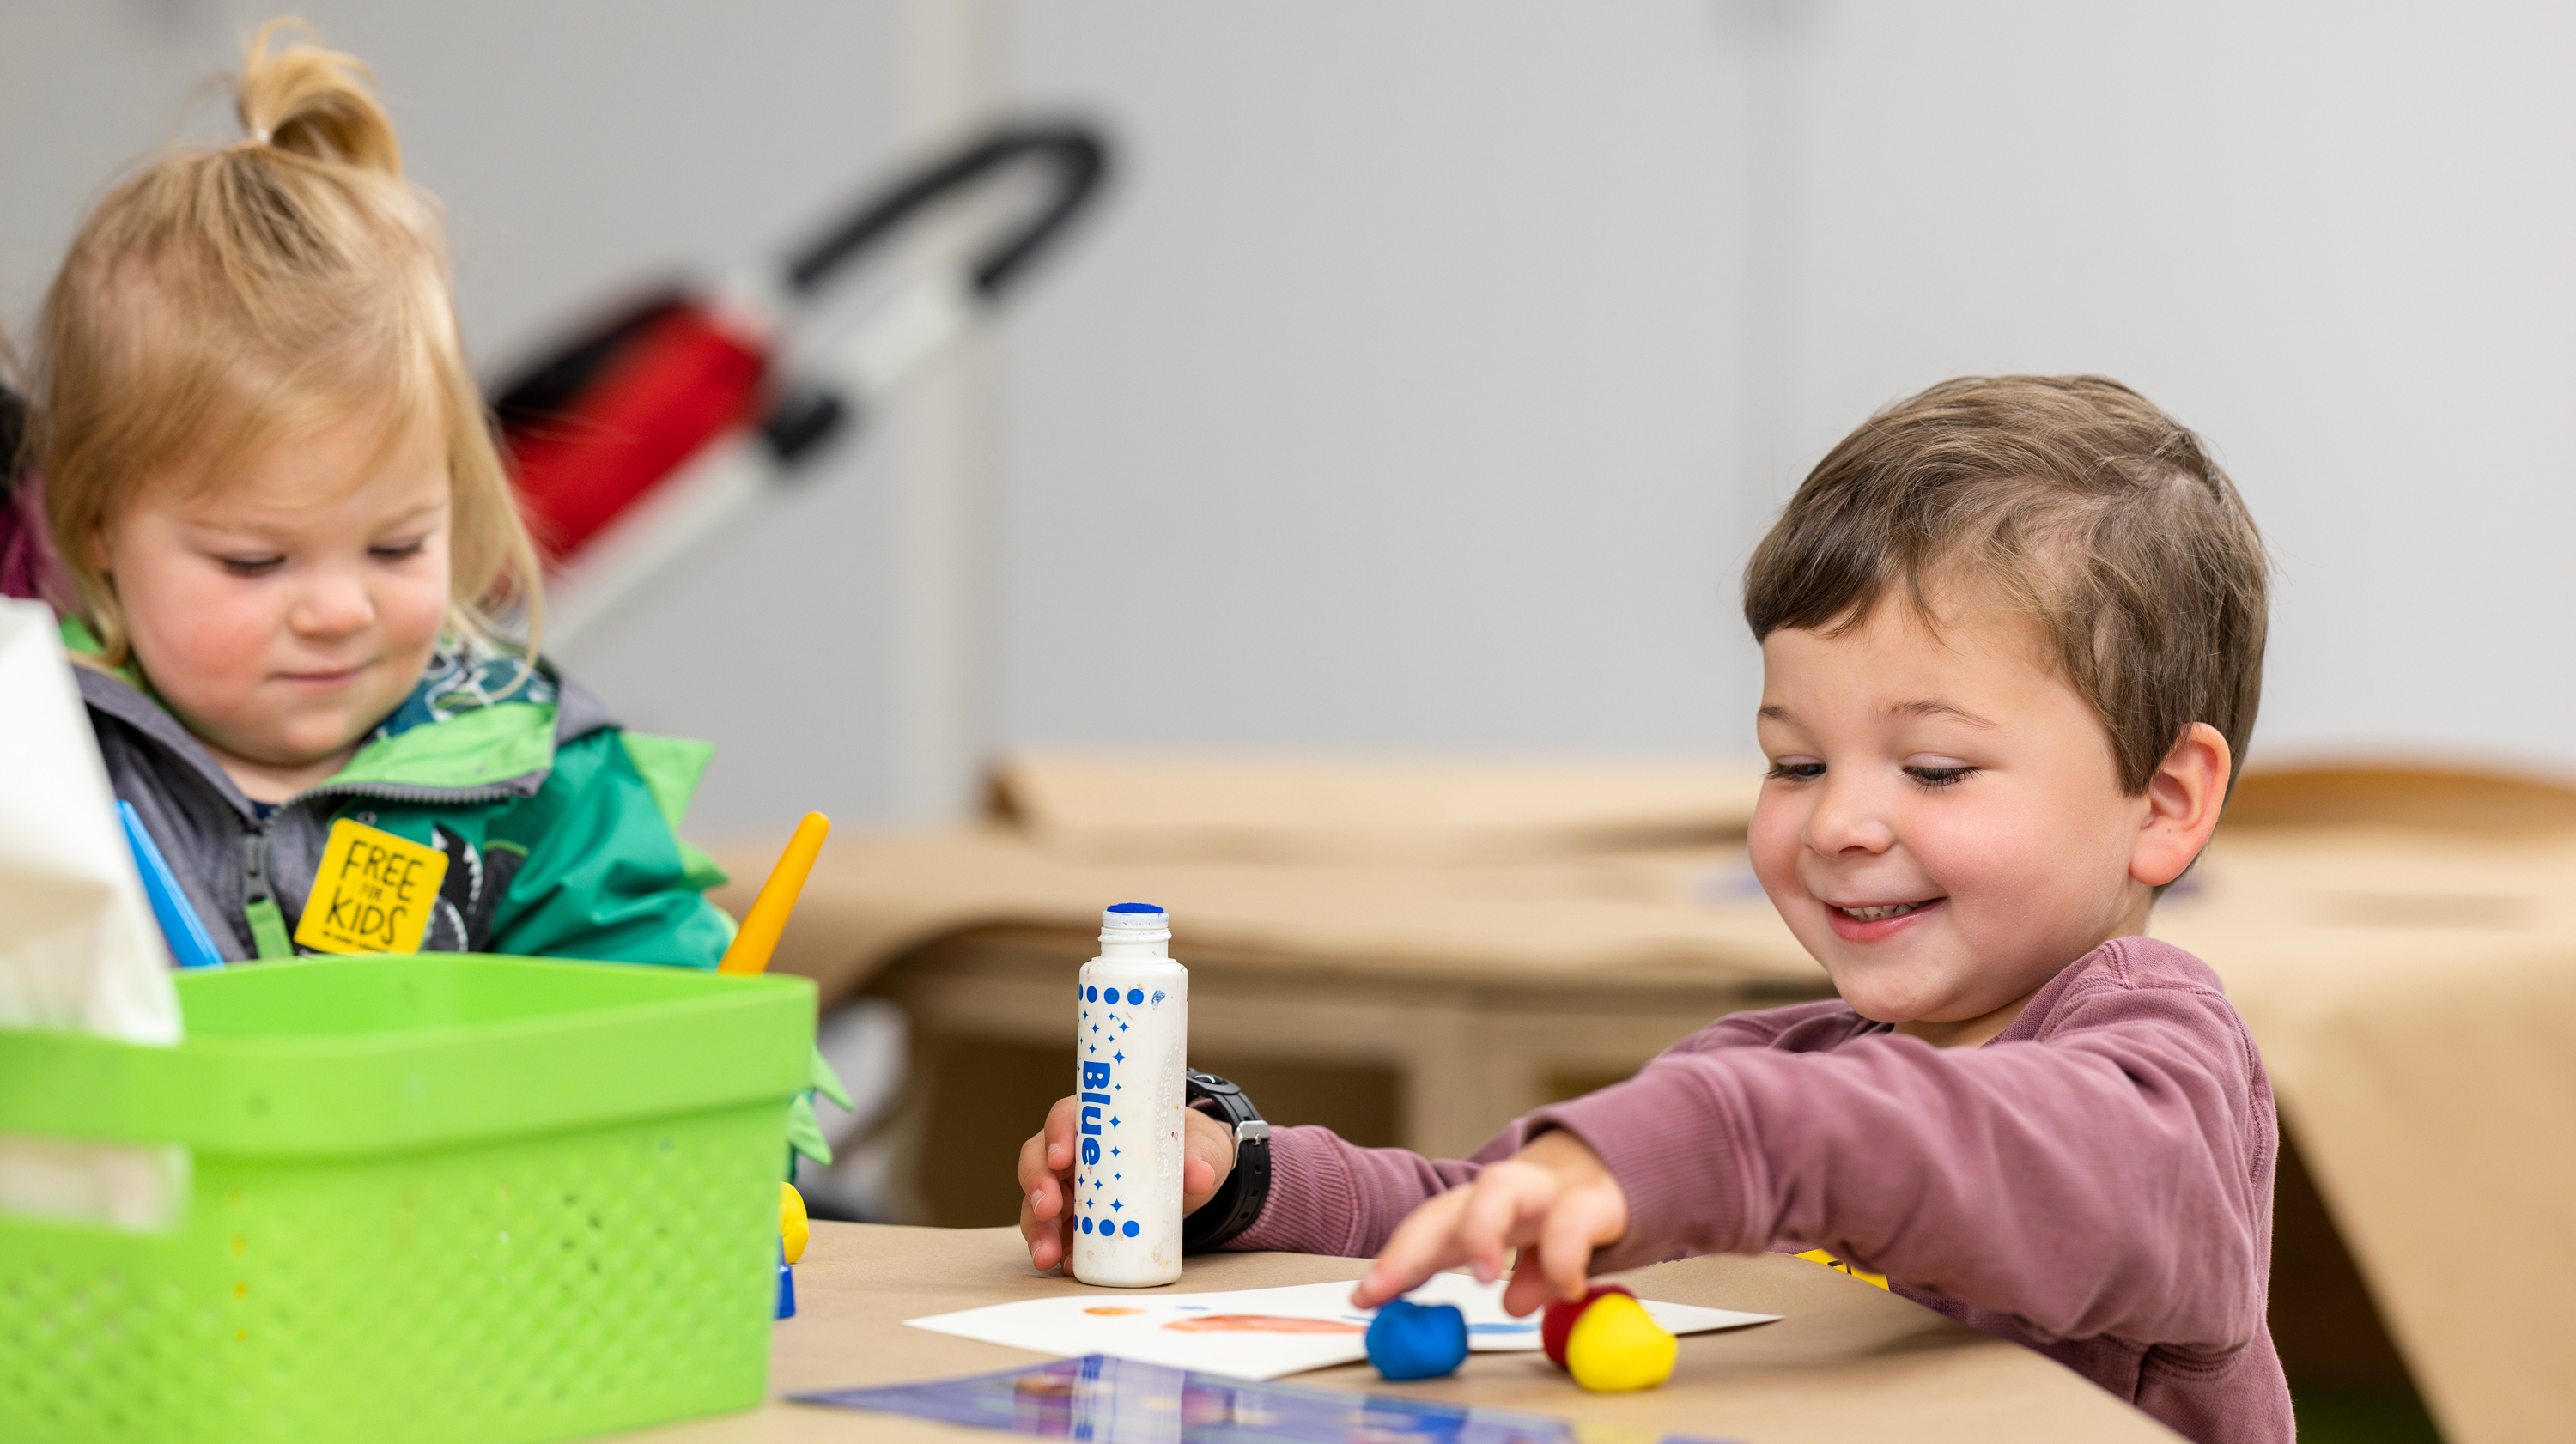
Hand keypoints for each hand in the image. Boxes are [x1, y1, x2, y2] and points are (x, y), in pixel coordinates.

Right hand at [1017, 1095, 1240, 1271]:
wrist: (1193, 1180)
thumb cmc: (1187, 1149)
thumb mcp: (1201, 1147)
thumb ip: (1201, 1157)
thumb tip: (1198, 1174)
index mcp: (1099, 1121)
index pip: (1066, 1116)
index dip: (1057, 1133)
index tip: (1061, 1157)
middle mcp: (1075, 1150)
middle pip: (1039, 1159)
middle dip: (1037, 1184)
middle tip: (1047, 1209)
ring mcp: (1070, 1186)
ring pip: (1037, 1200)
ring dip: (1037, 1227)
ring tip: (1047, 1254)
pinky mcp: (1074, 1220)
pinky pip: (1054, 1233)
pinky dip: (1055, 1249)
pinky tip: (1063, 1266)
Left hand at [1352, 1129, 1628, 1315]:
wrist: (1638, 1157)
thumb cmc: (1576, 1206)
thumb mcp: (1542, 1248)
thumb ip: (1523, 1274)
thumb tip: (1512, 1303)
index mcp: (1484, 1211)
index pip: (1429, 1229)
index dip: (1393, 1262)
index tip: (1362, 1299)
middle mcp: (1507, 1193)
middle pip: (1448, 1206)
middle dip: (1411, 1246)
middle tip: (1387, 1286)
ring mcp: (1548, 1188)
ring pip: (1499, 1190)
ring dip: (1483, 1231)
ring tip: (1482, 1279)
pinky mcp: (1595, 1197)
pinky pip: (1572, 1219)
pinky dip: (1566, 1254)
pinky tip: (1569, 1286)